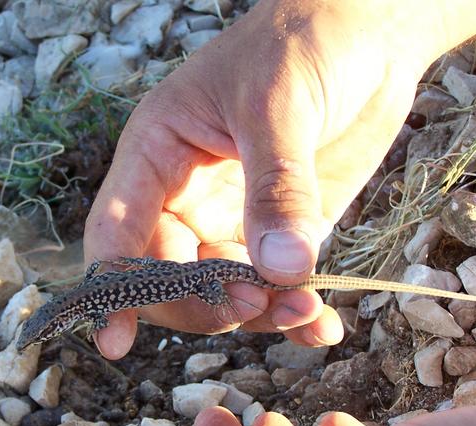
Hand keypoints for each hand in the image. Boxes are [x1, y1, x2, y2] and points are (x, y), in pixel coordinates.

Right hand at [84, 0, 439, 357]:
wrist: (365, 34)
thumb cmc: (300, 45)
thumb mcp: (277, 105)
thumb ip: (275, 187)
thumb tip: (280, 268)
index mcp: (155, 156)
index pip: (117, 233)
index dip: (111, 289)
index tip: (115, 341)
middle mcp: (184, 198)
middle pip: (166, 280)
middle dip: (204, 304)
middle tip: (253, 302)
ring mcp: (232, 222)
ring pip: (223, 295)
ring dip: (258, 316)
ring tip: (307, 310)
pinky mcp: (281, 236)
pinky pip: (276, 291)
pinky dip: (296, 316)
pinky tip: (322, 325)